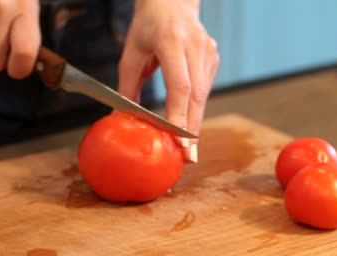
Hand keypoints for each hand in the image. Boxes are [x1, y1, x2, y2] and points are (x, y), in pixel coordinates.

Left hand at [118, 0, 219, 161]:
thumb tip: (123, 119)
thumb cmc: (148, 26)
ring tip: (188, 150)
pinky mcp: (214, 59)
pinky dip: (196, 109)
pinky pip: (205, 90)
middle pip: (197, 96)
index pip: (181, 86)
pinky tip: (189, 123)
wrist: (173, 3)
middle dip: (192, 130)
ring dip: (195, 123)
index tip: (180, 143)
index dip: (180, 117)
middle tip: (188, 158)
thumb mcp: (131, 53)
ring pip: (204, 96)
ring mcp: (209, 52)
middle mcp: (196, 46)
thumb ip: (128, 86)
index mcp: (172, 42)